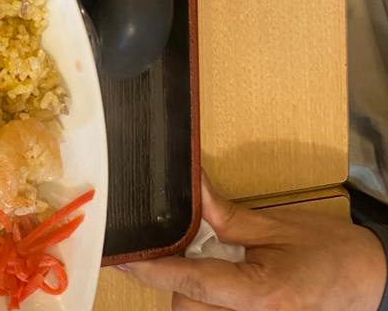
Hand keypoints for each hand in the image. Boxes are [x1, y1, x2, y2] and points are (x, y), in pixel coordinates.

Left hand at [122, 173, 386, 310]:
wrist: (373, 281)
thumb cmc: (329, 251)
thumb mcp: (274, 226)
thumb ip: (223, 214)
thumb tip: (190, 188)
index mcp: (261, 294)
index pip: (193, 283)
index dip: (154, 270)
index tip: (125, 259)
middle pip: (188, 306)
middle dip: (175, 278)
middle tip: (182, 247)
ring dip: (191, 294)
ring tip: (208, 264)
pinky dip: (207, 303)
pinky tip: (215, 283)